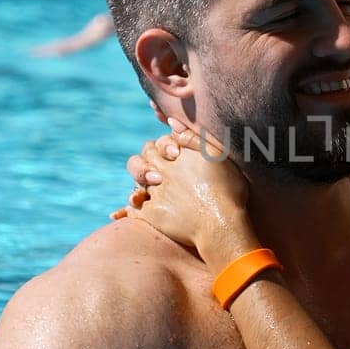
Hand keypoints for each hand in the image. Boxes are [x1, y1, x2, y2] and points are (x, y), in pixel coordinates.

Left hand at [121, 119, 254, 262]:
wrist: (221, 226)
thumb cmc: (227, 191)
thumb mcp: (217, 155)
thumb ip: (193, 137)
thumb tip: (170, 122)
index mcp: (176, 157)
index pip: (159, 145)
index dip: (164, 148)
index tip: (176, 156)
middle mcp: (162, 173)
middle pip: (143, 160)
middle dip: (147, 163)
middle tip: (159, 173)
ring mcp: (156, 194)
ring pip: (137, 183)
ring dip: (140, 184)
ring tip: (149, 190)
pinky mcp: (152, 215)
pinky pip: (132, 210)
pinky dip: (126, 210)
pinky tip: (122, 213)